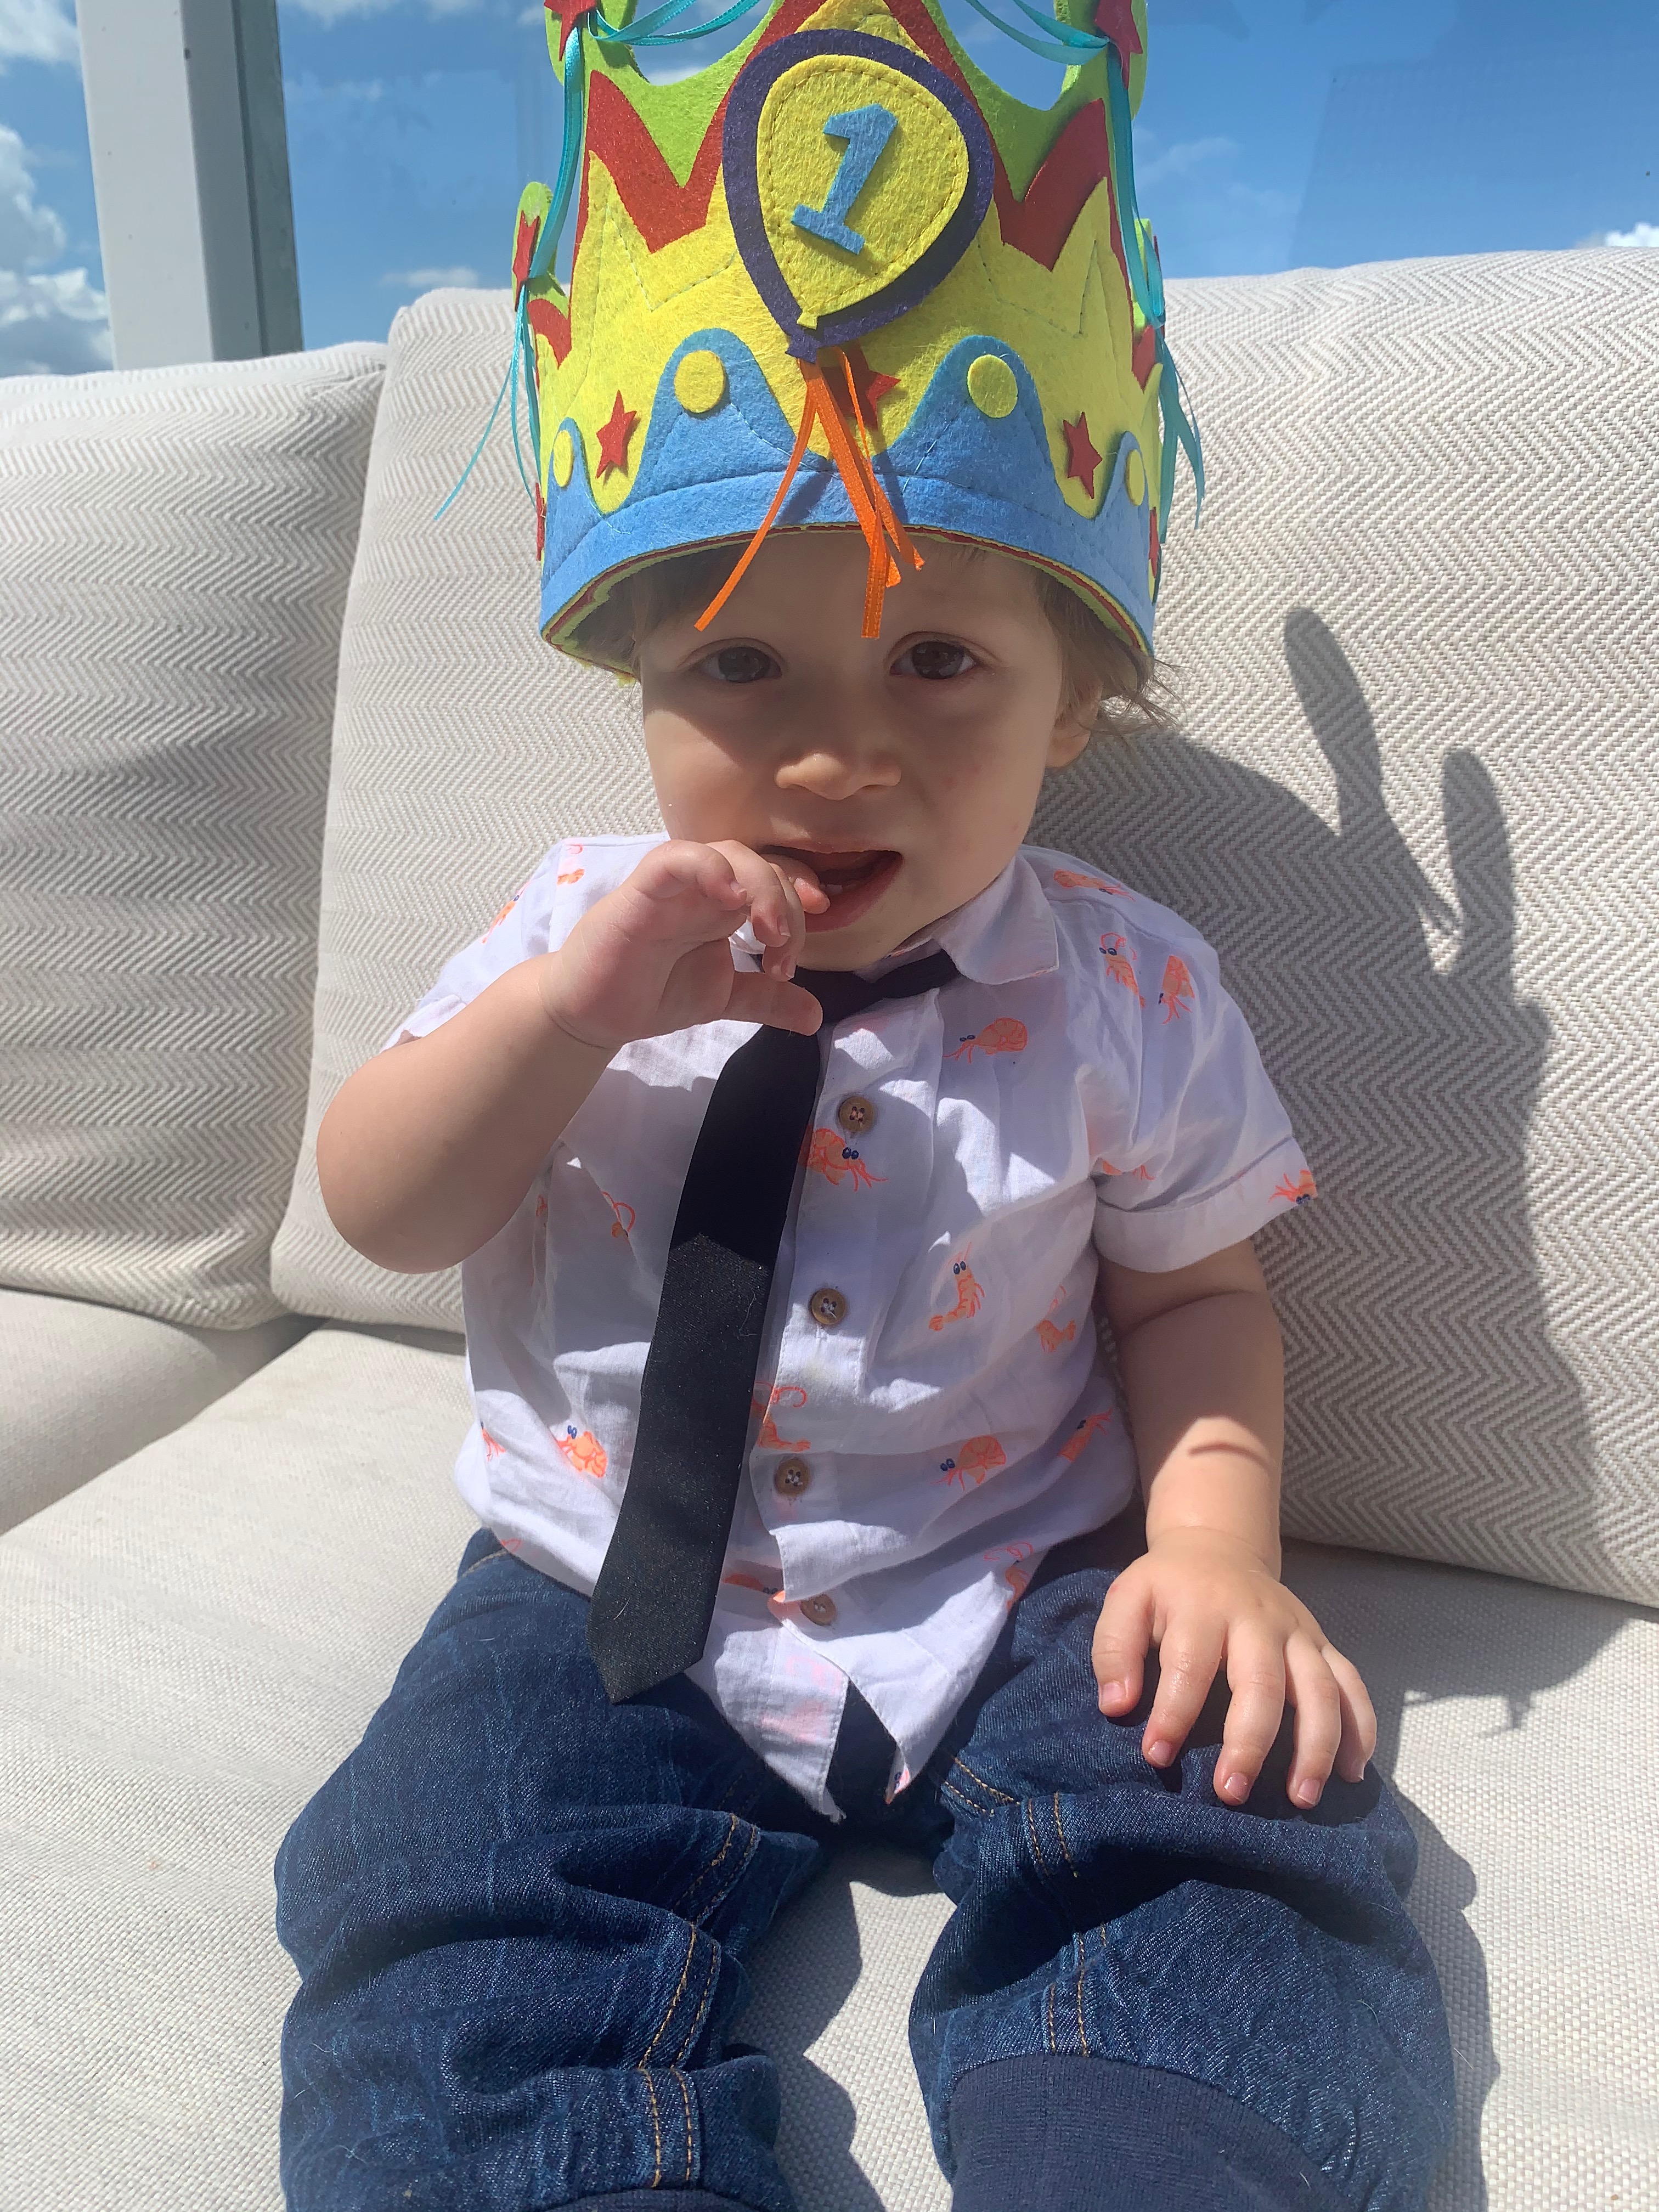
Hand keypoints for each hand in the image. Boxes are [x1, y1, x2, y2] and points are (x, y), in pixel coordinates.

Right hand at [534, 839, 831, 1054]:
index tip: (802, 943)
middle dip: (785, 900)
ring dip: (758, 884)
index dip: (799, 897)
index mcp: (723, 904)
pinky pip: (675, 860)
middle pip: (758, 862)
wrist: (593, 1014)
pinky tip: (730, 897)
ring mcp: (673, 886)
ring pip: (724, 851)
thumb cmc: (651, 993)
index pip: (773, 879)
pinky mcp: (641, 893)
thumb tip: (816, 1015)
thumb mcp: (722, 997)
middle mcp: (702, 887)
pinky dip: (708, 868)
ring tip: (768, 933)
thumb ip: (766, 1000)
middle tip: (783, 950)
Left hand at [1091, 1528, 1376, 1809]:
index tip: (1156, 1756)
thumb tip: (1117, 1705)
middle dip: (1249, 1743)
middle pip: (1262, 1683)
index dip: (1173, 1714)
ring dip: (1315, 1747)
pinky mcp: (1323, 1644)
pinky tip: (1353, 1773)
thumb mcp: (1127, 1600)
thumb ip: (1114, 1649)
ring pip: (1320, 1690)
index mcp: (1204, 1608)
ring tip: (1301, 1798)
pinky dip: (1361, 1729)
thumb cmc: (1168, 1589)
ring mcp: (1298, 1632)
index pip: (1189, 1665)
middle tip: (1230, 1794)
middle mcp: (1258, 1619)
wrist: (1218, 1549)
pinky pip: (1353, 1686)